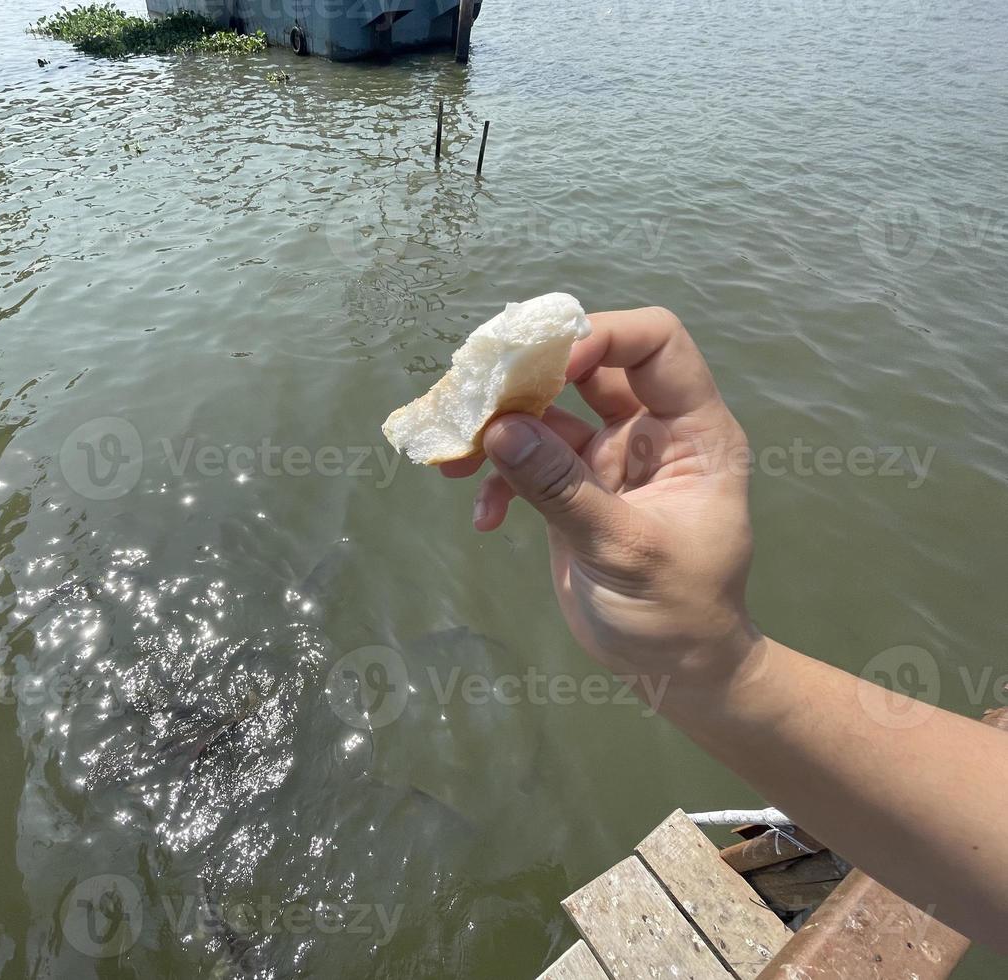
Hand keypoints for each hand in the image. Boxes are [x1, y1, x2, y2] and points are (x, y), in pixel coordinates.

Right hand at [441, 307, 760, 687]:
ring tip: (453, 460)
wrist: (672, 670)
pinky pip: (526, 461)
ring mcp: (606, 458)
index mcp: (692, 430)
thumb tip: (499, 429)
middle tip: (473, 395)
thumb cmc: (677, 611)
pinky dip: (498, 480)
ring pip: (545, 414)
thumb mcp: (623, 549)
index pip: (655, 344)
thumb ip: (561, 488)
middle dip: (527, 378)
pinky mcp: (571, 488)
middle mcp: (650, 431)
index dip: (602, 337)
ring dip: (496, 430)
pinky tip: (484, 518)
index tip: (546, 368)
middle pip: (586, 367)